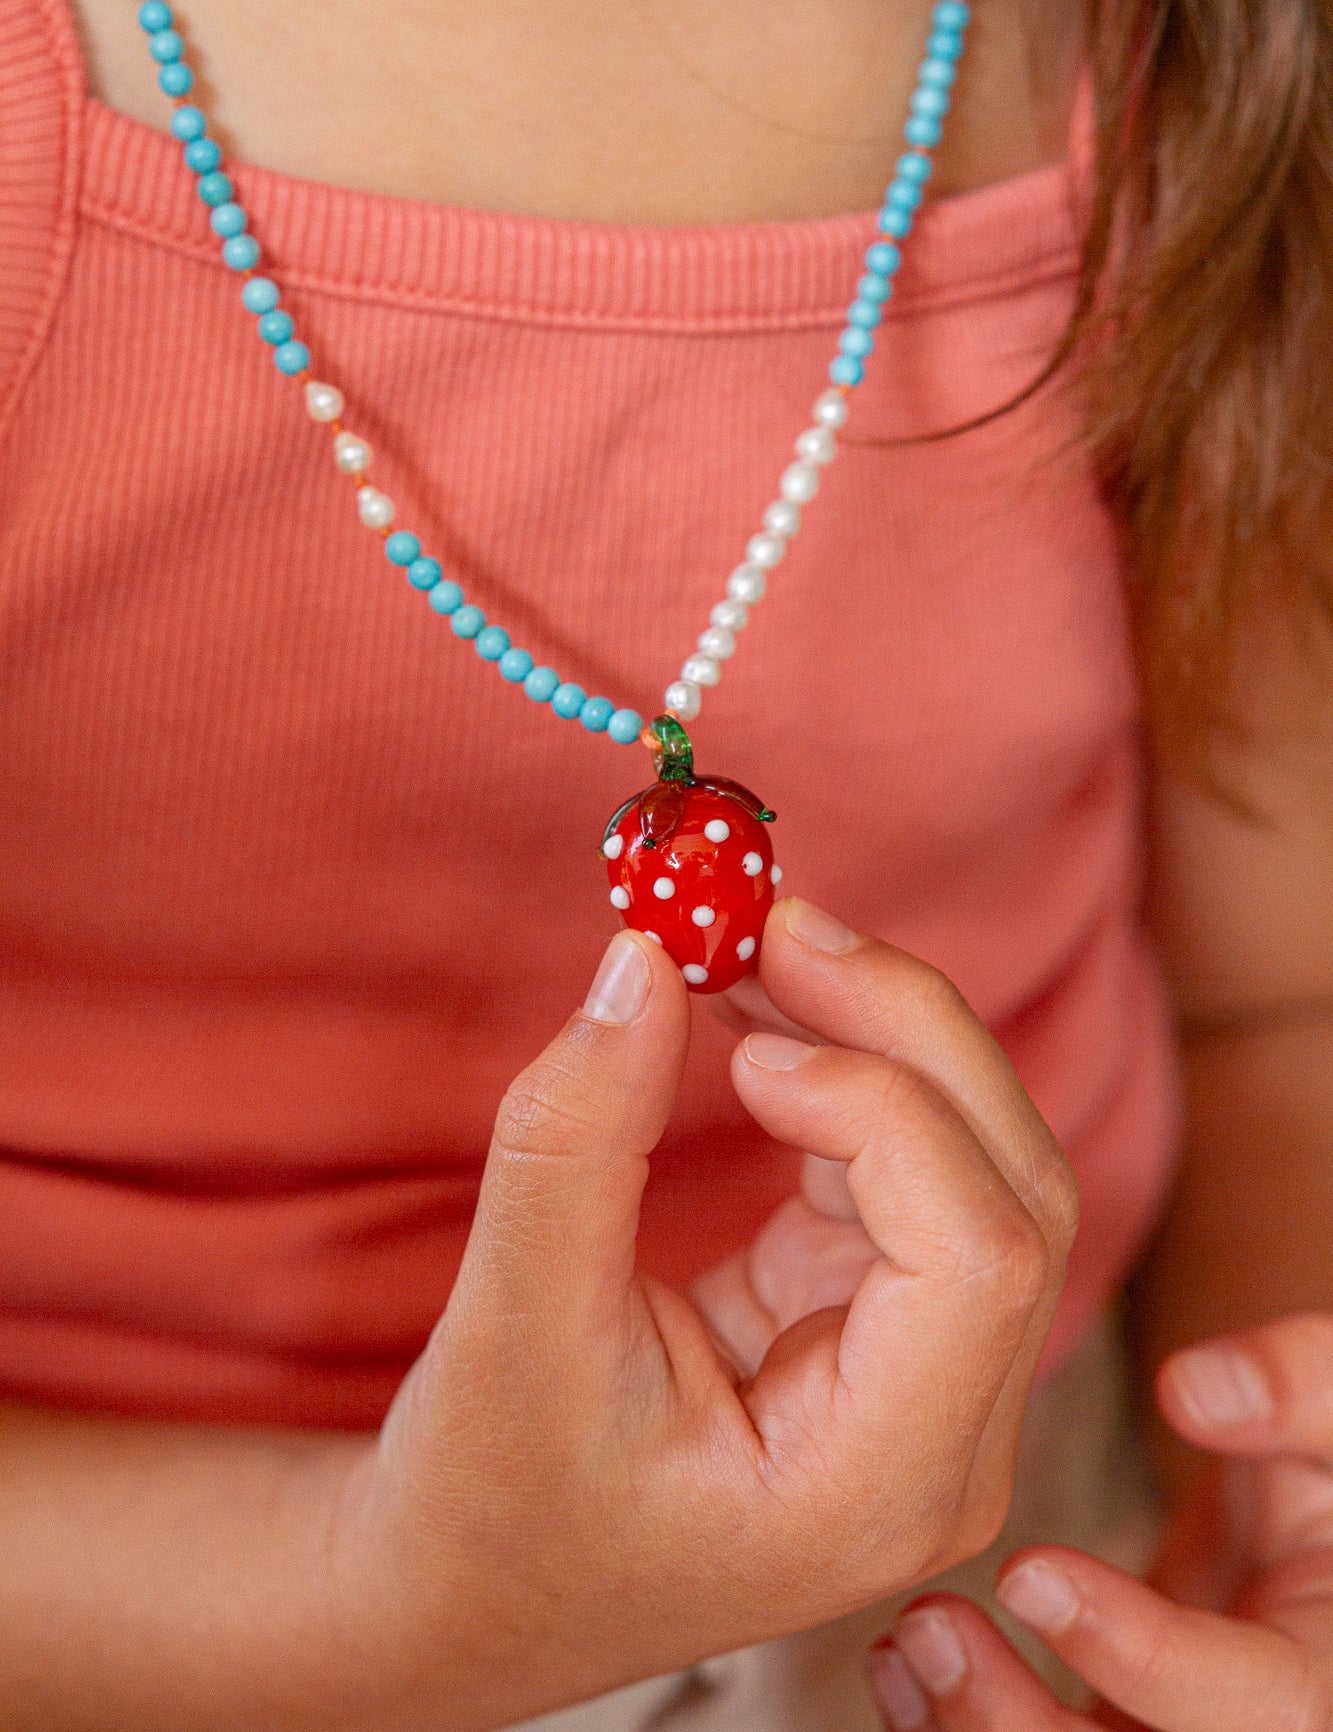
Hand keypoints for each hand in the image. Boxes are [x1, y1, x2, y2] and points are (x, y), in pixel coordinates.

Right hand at [325, 898, 1075, 1729]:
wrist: (475, 1585)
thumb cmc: (491, 1501)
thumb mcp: (515, 1328)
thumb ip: (577, 1138)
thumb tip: (644, 958)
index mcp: (878, 1485)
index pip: (973, 1260)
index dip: (885, 1112)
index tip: (746, 1045)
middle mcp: (939, 1437)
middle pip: (1009, 1188)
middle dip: (907, 1030)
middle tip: (776, 921)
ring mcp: (921, 1377)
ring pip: (979, 1160)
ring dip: (881, 1034)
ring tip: (756, 949)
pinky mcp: (874, 1316)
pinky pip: (907, 1168)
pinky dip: (844, 1075)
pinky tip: (760, 1023)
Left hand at [867, 1313, 1332, 1731]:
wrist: (1312, 1512)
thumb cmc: (1326, 1451)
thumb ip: (1292, 1390)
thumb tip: (1195, 1389)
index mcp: (1330, 1672)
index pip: (1264, 1707)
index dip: (1140, 1651)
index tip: (1029, 1571)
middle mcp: (1256, 1729)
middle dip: (1019, 1726)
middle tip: (932, 1628)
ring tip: (905, 1645)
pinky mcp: (1120, 1725)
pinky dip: (956, 1728)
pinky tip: (897, 1670)